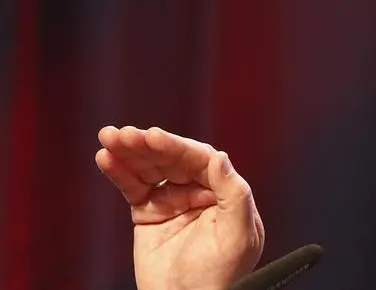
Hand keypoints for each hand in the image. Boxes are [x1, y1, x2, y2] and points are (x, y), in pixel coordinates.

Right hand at [95, 126, 264, 289]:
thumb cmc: (220, 274)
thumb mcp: (238, 235)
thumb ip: (235, 194)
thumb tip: (220, 156)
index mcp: (225, 191)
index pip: (201, 160)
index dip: (176, 147)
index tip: (154, 136)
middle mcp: (200, 190)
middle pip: (172, 159)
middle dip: (147, 145)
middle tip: (123, 134)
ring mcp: (173, 199)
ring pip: (150, 168)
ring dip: (129, 151)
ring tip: (108, 137)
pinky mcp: (149, 211)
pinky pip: (133, 187)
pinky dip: (119, 171)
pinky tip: (105, 157)